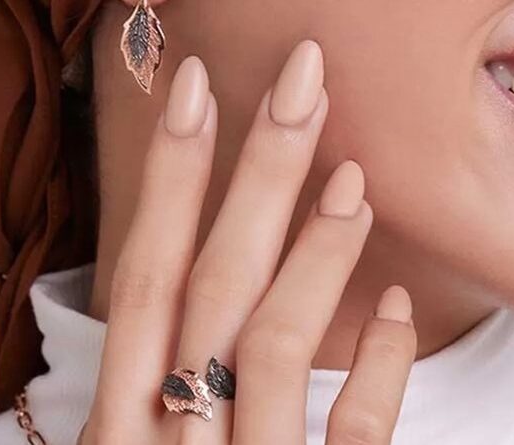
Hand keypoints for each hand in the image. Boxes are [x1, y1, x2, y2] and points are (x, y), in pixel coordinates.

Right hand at [81, 40, 416, 444]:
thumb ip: (156, 389)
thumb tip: (202, 291)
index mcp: (118, 427)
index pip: (144, 282)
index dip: (169, 181)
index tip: (196, 90)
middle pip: (210, 288)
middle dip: (257, 176)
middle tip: (302, 83)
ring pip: (271, 343)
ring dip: (316, 250)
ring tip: (352, 182)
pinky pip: (353, 428)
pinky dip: (378, 362)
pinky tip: (395, 308)